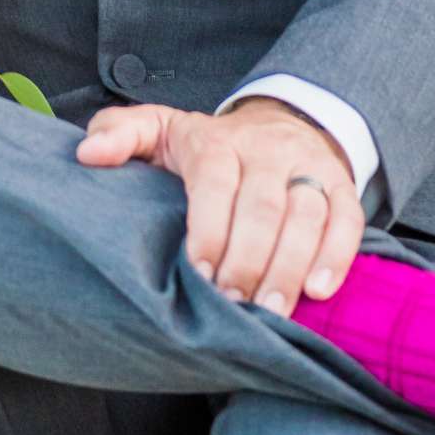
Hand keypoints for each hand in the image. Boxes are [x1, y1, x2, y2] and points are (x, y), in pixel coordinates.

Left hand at [76, 97, 363, 315]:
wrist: (278, 122)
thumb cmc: (207, 145)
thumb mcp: (158, 128)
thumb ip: (118, 134)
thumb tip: (87, 156)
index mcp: (217, 141)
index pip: (215, 182)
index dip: (209, 229)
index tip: (199, 272)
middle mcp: (266, 152)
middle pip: (262, 206)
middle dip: (247, 259)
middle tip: (232, 304)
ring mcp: (307, 170)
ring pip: (306, 215)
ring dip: (290, 266)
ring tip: (271, 312)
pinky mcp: (340, 188)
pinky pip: (347, 220)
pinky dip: (336, 256)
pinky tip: (318, 291)